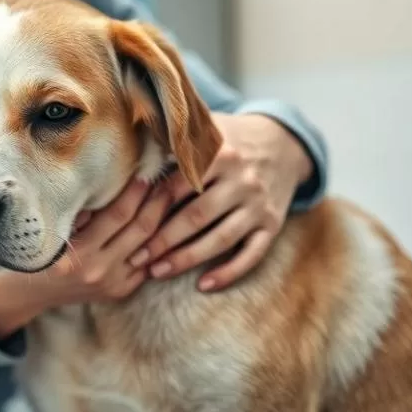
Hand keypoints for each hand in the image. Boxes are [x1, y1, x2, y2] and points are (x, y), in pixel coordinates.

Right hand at [0, 179, 169, 339]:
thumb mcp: (51, 227)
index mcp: (78, 254)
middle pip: (140, 229)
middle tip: (172, 175)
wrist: (27, 292)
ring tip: (175, 192)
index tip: (148, 168)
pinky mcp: (120, 292)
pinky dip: (157, 242)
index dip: (136, 190)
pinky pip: (146, 264)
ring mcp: (112, 284)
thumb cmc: (36, 247)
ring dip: (164, 219)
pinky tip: (167, 220)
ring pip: (149, 246)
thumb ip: (79, 208)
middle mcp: (98, 271)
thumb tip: (110, 175)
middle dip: (159, 200)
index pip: (118, 215)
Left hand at [135, 113, 312, 291]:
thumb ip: (171, 135)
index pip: (179, 185)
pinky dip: (228, 272)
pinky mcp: (273, 225)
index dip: (151, 207)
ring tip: (157, 272)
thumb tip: (130, 142)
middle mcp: (243, 180)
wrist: (283, 144)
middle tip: (136, 257)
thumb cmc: (229, 137)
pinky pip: (251, 255)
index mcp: (220, 153)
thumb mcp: (205, 126)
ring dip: (187, 259)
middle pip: (197, 216)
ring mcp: (259, 205)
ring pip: (221, 239)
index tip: (128, 225)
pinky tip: (203, 285)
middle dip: (163, 240)